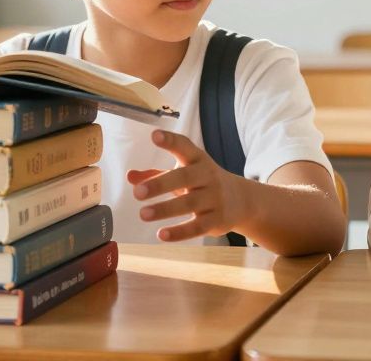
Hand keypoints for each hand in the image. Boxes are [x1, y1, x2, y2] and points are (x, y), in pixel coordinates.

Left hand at [128, 130, 249, 242]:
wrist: (241, 200)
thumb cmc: (202, 183)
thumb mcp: (183, 172)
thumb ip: (155, 174)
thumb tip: (130, 176)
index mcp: (197, 159)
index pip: (184, 146)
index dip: (170, 141)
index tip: (154, 136)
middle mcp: (208, 176)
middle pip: (185, 177)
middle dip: (160, 184)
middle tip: (137, 192)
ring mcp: (215, 198)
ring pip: (189, 203)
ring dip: (165, 209)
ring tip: (143, 214)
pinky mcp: (217, 220)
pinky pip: (197, 227)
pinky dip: (179, 232)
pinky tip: (161, 235)